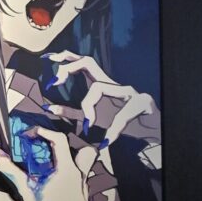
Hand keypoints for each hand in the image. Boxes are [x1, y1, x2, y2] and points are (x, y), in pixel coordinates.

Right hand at [0, 127, 96, 200]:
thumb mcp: (28, 191)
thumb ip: (13, 173)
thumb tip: (0, 158)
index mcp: (66, 168)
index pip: (59, 139)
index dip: (44, 131)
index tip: (32, 132)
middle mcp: (77, 172)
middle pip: (77, 146)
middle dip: (62, 143)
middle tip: (47, 142)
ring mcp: (82, 181)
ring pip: (85, 159)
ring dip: (72, 155)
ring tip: (56, 157)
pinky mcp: (82, 190)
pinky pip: (81, 173)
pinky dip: (71, 171)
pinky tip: (59, 177)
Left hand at [42, 51, 159, 148]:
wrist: (153, 135)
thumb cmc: (124, 124)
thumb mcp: (93, 119)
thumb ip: (73, 113)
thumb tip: (49, 108)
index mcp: (101, 85)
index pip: (82, 63)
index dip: (65, 60)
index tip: (48, 65)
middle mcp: (113, 84)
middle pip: (88, 62)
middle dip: (69, 67)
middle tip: (55, 81)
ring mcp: (128, 90)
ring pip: (99, 87)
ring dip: (88, 107)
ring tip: (89, 125)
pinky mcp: (143, 102)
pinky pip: (122, 113)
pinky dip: (113, 128)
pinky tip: (108, 140)